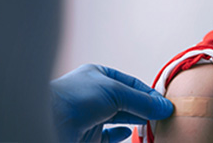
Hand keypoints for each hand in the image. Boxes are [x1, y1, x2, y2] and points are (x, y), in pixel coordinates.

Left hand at [50, 64, 172, 142]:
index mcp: (99, 76)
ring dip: (137, 121)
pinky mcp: (88, 136)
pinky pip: (109, 136)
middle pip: (128, 101)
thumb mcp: (115, 92)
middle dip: (145, 107)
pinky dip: (121, 135)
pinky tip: (128, 133)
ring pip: (121, 118)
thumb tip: (165, 107)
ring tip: (153, 124)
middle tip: (163, 115)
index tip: (164, 103)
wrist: (47, 121)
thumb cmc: (75, 97)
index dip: (148, 93)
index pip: (131, 83)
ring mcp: (91, 116)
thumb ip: (141, 101)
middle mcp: (95, 95)